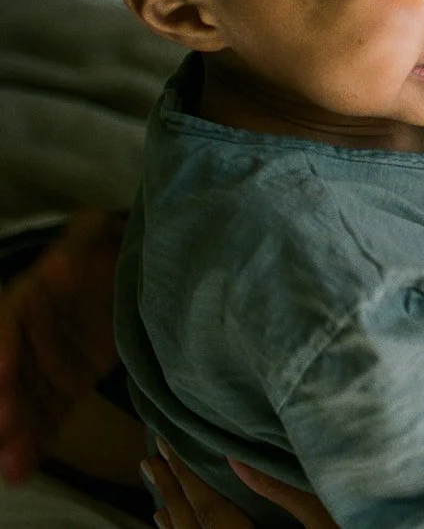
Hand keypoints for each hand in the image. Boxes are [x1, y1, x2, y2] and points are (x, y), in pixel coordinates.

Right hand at [0, 209, 124, 483]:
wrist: (133, 269)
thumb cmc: (109, 243)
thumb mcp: (95, 232)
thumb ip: (79, 248)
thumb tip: (58, 269)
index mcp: (32, 298)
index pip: (10, 324)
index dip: (3, 347)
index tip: (3, 372)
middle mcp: (31, 338)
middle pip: (12, 374)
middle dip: (6, 403)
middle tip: (3, 429)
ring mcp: (47, 364)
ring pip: (25, 402)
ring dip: (16, 433)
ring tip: (10, 468)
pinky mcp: (67, 385)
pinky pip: (48, 415)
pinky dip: (37, 441)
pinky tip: (22, 469)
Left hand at [143, 437, 334, 528]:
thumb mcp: (325, 521)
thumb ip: (283, 492)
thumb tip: (236, 459)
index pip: (210, 510)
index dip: (187, 477)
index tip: (168, 447)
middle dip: (171, 493)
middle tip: (151, 461)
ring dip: (173, 519)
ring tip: (159, 491)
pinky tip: (176, 527)